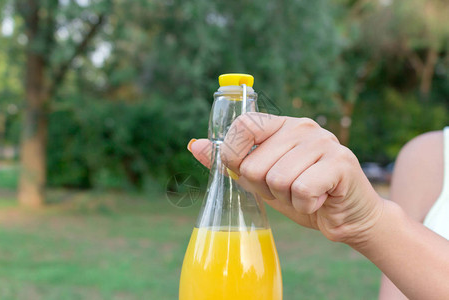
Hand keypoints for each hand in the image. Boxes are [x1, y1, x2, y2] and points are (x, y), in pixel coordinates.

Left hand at [189, 113, 383, 246]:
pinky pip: (302, 191)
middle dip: (265, 188)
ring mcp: (323, 142)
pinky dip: (305, 206)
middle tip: (287, 189)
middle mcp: (302, 127)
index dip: (235, 155)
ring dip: (287, 199)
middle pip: (254, 164)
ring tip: (304, 194)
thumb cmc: (301, 195)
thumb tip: (194, 145)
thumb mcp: (260, 179)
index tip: (248, 173)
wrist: (346, 216)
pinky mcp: (340, 162)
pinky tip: (319, 201)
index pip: (243, 126)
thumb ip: (230, 162)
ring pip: (277, 179)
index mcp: (281, 125)